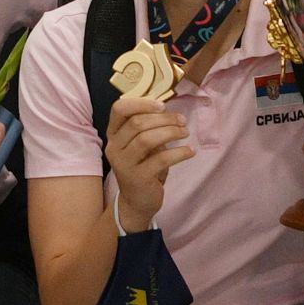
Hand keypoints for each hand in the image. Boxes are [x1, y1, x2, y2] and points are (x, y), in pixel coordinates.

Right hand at [105, 89, 193, 231]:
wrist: (137, 201)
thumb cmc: (142, 166)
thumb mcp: (140, 144)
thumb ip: (147, 126)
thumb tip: (168, 109)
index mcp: (113, 134)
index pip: (119, 109)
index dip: (141, 103)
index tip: (162, 106)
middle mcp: (114, 147)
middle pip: (137, 123)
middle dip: (164, 119)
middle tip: (183, 121)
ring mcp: (124, 164)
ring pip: (147, 139)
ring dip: (171, 132)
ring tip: (186, 133)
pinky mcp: (138, 178)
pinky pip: (161, 159)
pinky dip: (179, 152)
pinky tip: (190, 151)